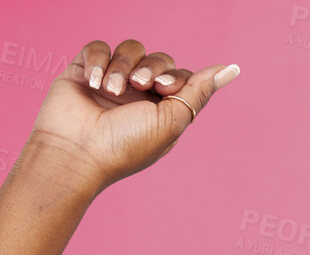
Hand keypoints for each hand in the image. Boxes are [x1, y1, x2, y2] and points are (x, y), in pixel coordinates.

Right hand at [27, 38, 238, 191]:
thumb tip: (232, 69)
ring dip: (123, 66)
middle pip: (157, 58)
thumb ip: (198, 93)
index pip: (179, 76)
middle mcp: (139, 96)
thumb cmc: (125, 145)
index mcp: (163, 112)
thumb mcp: (171, 122)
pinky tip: (93, 82)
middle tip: (140, 87)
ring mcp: (112, 82)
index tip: (165, 89)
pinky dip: (98, 60)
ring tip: (111, 90)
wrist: (77, 152)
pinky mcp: (85, 71)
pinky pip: (98, 46)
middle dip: (151, 68)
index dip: (175, 76)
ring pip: (129, 49)